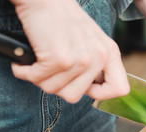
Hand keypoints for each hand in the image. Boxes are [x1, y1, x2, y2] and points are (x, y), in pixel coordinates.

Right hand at [11, 0, 128, 102]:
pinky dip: (25, 72)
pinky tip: (26, 62)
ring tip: (40, 62)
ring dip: (40, 78)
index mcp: (110, 53)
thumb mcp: (91, 41)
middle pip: (75, 97)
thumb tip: (91, 91)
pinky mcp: (59, 59)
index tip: (85, 86)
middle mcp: (99, 57)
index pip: (120, 89)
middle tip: (51, 70)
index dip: (100, 93)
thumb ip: (96, 66)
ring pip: (55, 90)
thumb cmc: (63, 19)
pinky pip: (37, 79)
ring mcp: (81, 59)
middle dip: (57, 86)